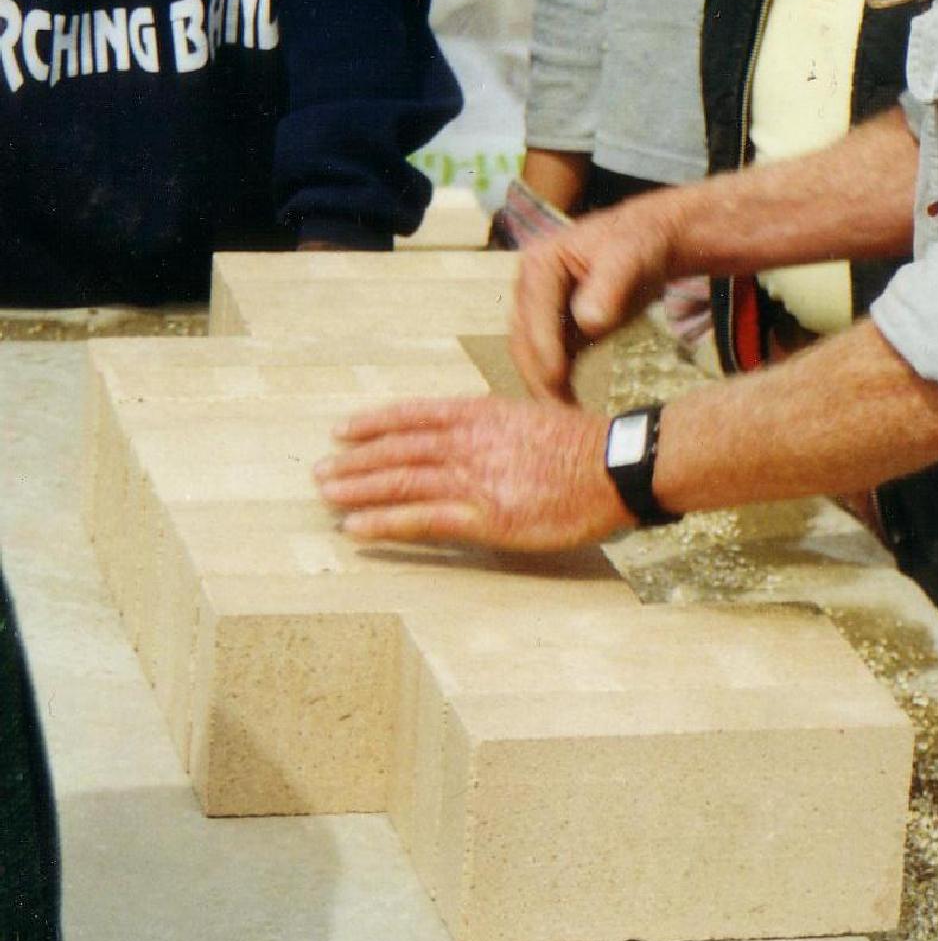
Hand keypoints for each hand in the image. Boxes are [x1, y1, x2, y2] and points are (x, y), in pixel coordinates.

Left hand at [314, 393, 624, 550]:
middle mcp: (469, 441)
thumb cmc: (580, 445)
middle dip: (355, 461)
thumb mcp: (528, 416)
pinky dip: (384, 522)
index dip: (372, 423)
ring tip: (326, 496)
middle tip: (320, 471)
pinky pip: (422, 520)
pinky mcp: (485, 517)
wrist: (615, 466)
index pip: (412, 415)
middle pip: (398, 450)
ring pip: (401, 481)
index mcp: (480, 413)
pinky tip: (356, 527)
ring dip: (358, 489)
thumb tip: (463, 432)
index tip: (341, 430)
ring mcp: (475, 479)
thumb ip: (490, 425)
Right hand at [510, 194, 677, 398]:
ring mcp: (539, 312)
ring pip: (531, 356)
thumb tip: (588, 321)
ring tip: (564, 420)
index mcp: (539, 264)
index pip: (535, 313)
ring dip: (544, 388)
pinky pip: (548, 363)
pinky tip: (571, 409)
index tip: (558, 379)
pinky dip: (557, 386)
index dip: (545, 347)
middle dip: (540, 377)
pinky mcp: (555, 331)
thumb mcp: (629, 256)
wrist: (650, 245)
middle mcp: (529, 288)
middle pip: (524, 340)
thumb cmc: (639, 244)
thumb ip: (609, 285)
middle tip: (558, 415)